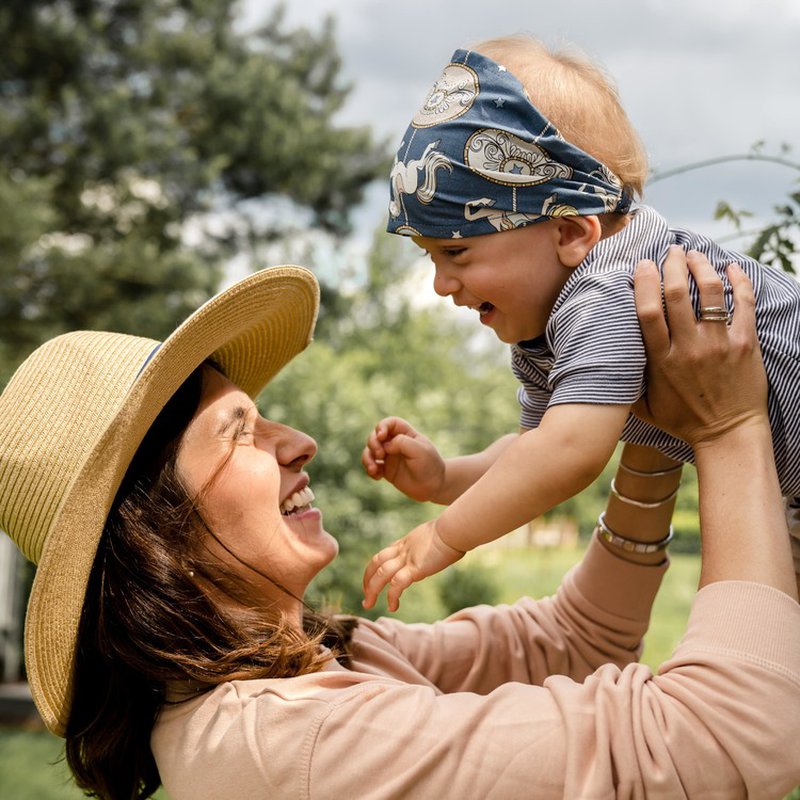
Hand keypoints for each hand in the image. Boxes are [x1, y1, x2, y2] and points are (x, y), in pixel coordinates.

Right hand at [362, 417, 445, 501]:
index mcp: (406, 434)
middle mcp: (396, 443)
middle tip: (380, 455)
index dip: (382, 426)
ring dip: (367, 458)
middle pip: (375, 436)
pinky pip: (371, 466)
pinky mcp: (386, 470)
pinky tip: (377, 477)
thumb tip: (385, 445)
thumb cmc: (430, 465)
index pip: (390, 423)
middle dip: (373, 443)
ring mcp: (390, 456)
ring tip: (373, 469)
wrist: (434, 486)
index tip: (381, 436)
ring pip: (370, 451)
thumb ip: (401, 442)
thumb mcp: (419, 450)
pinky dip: (370, 470)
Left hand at [362, 520, 463, 610]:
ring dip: (372, 590)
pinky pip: (396, 584)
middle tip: (366, 596)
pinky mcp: (415, 568)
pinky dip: (392, 597)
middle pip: (376, 563)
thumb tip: (439, 549)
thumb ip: (430, 545)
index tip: (371, 580)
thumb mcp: (435, 537)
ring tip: (369, 604)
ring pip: (380, 574)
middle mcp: (402, 550)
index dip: (374, 569)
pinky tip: (393, 607)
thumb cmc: (453, 531)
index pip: (383, 555)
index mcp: (406, 542)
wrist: (455, 529)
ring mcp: (407, 558)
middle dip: (367, 580)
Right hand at [632, 246, 767, 448]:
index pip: (648, 313)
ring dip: (702, 266)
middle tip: (671, 251)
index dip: (644, 283)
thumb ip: (628, 384)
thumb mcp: (645, 408)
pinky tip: (732, 268)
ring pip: (710, 292)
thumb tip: (608, 365)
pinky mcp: (745, 344)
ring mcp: (719, 344)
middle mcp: (689, 348)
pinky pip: (744, 303)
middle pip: (678, 294)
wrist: (728, 435)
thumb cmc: (684, 423)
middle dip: (673, 265)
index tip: (643, 265)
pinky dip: (739, 281)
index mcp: (662, 361)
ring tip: (696, 255)